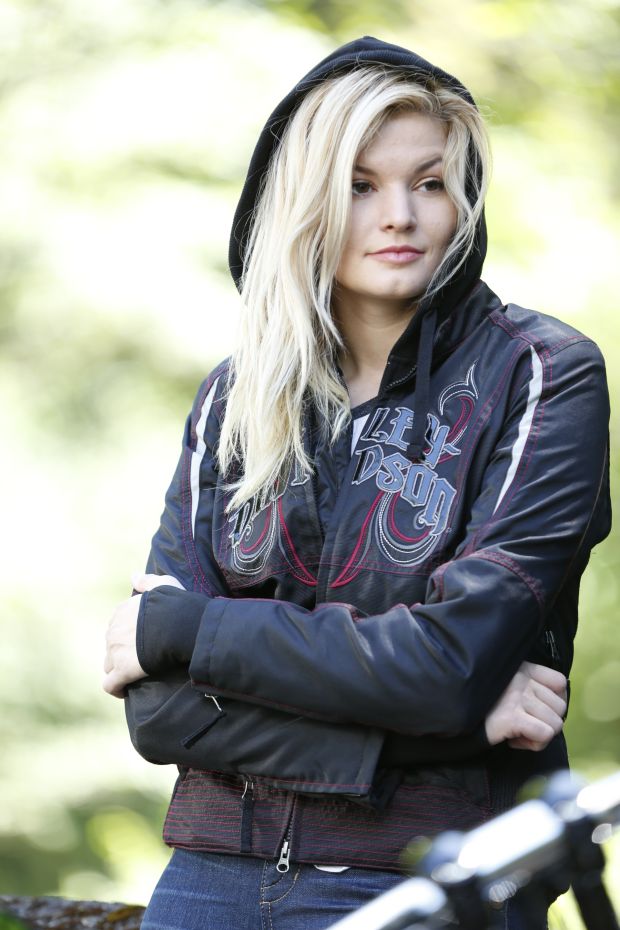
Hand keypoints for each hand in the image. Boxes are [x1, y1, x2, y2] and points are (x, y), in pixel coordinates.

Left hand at [103, 572, 185, 698]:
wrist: (181, 625)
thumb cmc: (176, 604)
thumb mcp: (164, 584)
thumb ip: (146, 581)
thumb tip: (133, 576)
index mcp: (122, 611)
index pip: (117, 626)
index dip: (128, 634)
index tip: (141, 640)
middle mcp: (114, 630)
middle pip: (112, 645)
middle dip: (123, 652)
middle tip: (142, 658)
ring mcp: (116, 651)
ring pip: (109, 665)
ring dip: (119, 669)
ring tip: (135, 675)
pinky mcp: (123, 670)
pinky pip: (110, 685)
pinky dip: (115, 689)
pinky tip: (124, 691)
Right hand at [484, 661, 566, 750]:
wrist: (453, 712)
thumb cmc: (483, 704)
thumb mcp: (507, 684)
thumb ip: (529, 686)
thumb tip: (554, 706)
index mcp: (523, 669)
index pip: (560, 682)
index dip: (555, 702)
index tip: (538, 711)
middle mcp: (522, 680)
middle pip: (560, 707)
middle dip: (546, 722)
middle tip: (524, 725)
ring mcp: (516, 698)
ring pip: (555, 723)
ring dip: (539, 736)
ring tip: (518, 733)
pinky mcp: (511, 717)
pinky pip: (544, 734)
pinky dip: (533, 744)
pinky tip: (514, 740)